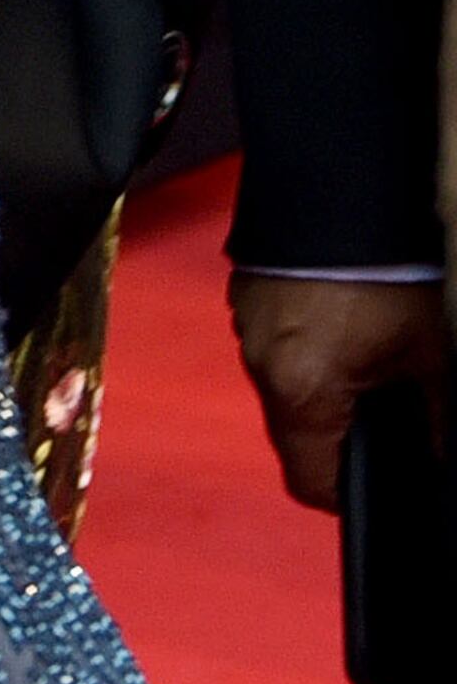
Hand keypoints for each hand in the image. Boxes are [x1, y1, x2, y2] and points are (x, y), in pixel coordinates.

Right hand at [228, 267, 441, 512]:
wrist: (336, 189)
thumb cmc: (381, 267)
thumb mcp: (428, 350)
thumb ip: (436, 414)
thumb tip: (439, 454)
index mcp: (304, 392)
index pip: (311, 482)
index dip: (346, 493)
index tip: (375, 482)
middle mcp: (262, 367)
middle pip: (293, 433)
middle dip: (337, 429)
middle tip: (383, 407)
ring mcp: (247, 330)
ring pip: (283, 386)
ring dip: (319, 384)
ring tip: (364, 351)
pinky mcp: (246, 299)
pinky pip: (273, 344)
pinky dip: (304, 345)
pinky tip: (339, 319)